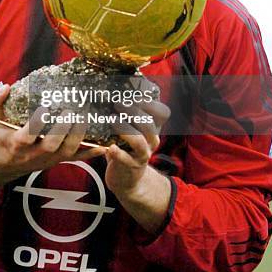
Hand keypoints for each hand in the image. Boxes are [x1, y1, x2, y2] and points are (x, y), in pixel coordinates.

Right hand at [0, 84, 105, 197]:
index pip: (27, 136)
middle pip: (51, 145)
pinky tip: (103, 145)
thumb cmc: (2, 136)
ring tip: (86, 118)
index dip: (36, 124)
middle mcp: (34, 153)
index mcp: (17, 142)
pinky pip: (76, 158)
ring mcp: (49, 158)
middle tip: (70, 112)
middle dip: (62, 130)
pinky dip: (90, 153)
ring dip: (78, 137)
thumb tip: (5, 87)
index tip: (44, 109)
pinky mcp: (59, 160)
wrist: (8, 162)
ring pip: (67, 152)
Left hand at [104, 93, 171, 232]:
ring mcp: (142, 154)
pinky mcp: (131, 166)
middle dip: (133, 112)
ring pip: (139, 141)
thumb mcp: (132, 131)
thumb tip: (113, 91)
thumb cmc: (126, 148)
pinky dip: (117, 152)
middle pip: (148, 124)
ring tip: (113, 121)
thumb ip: (127, 115)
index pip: (162, 113)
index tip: (135, 95)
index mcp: (152, 129)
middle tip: (118, 104)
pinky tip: (109, 147)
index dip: (151, 103)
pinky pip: (125, 159)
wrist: (128, 180)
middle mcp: (151, 141)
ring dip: (125, 129)